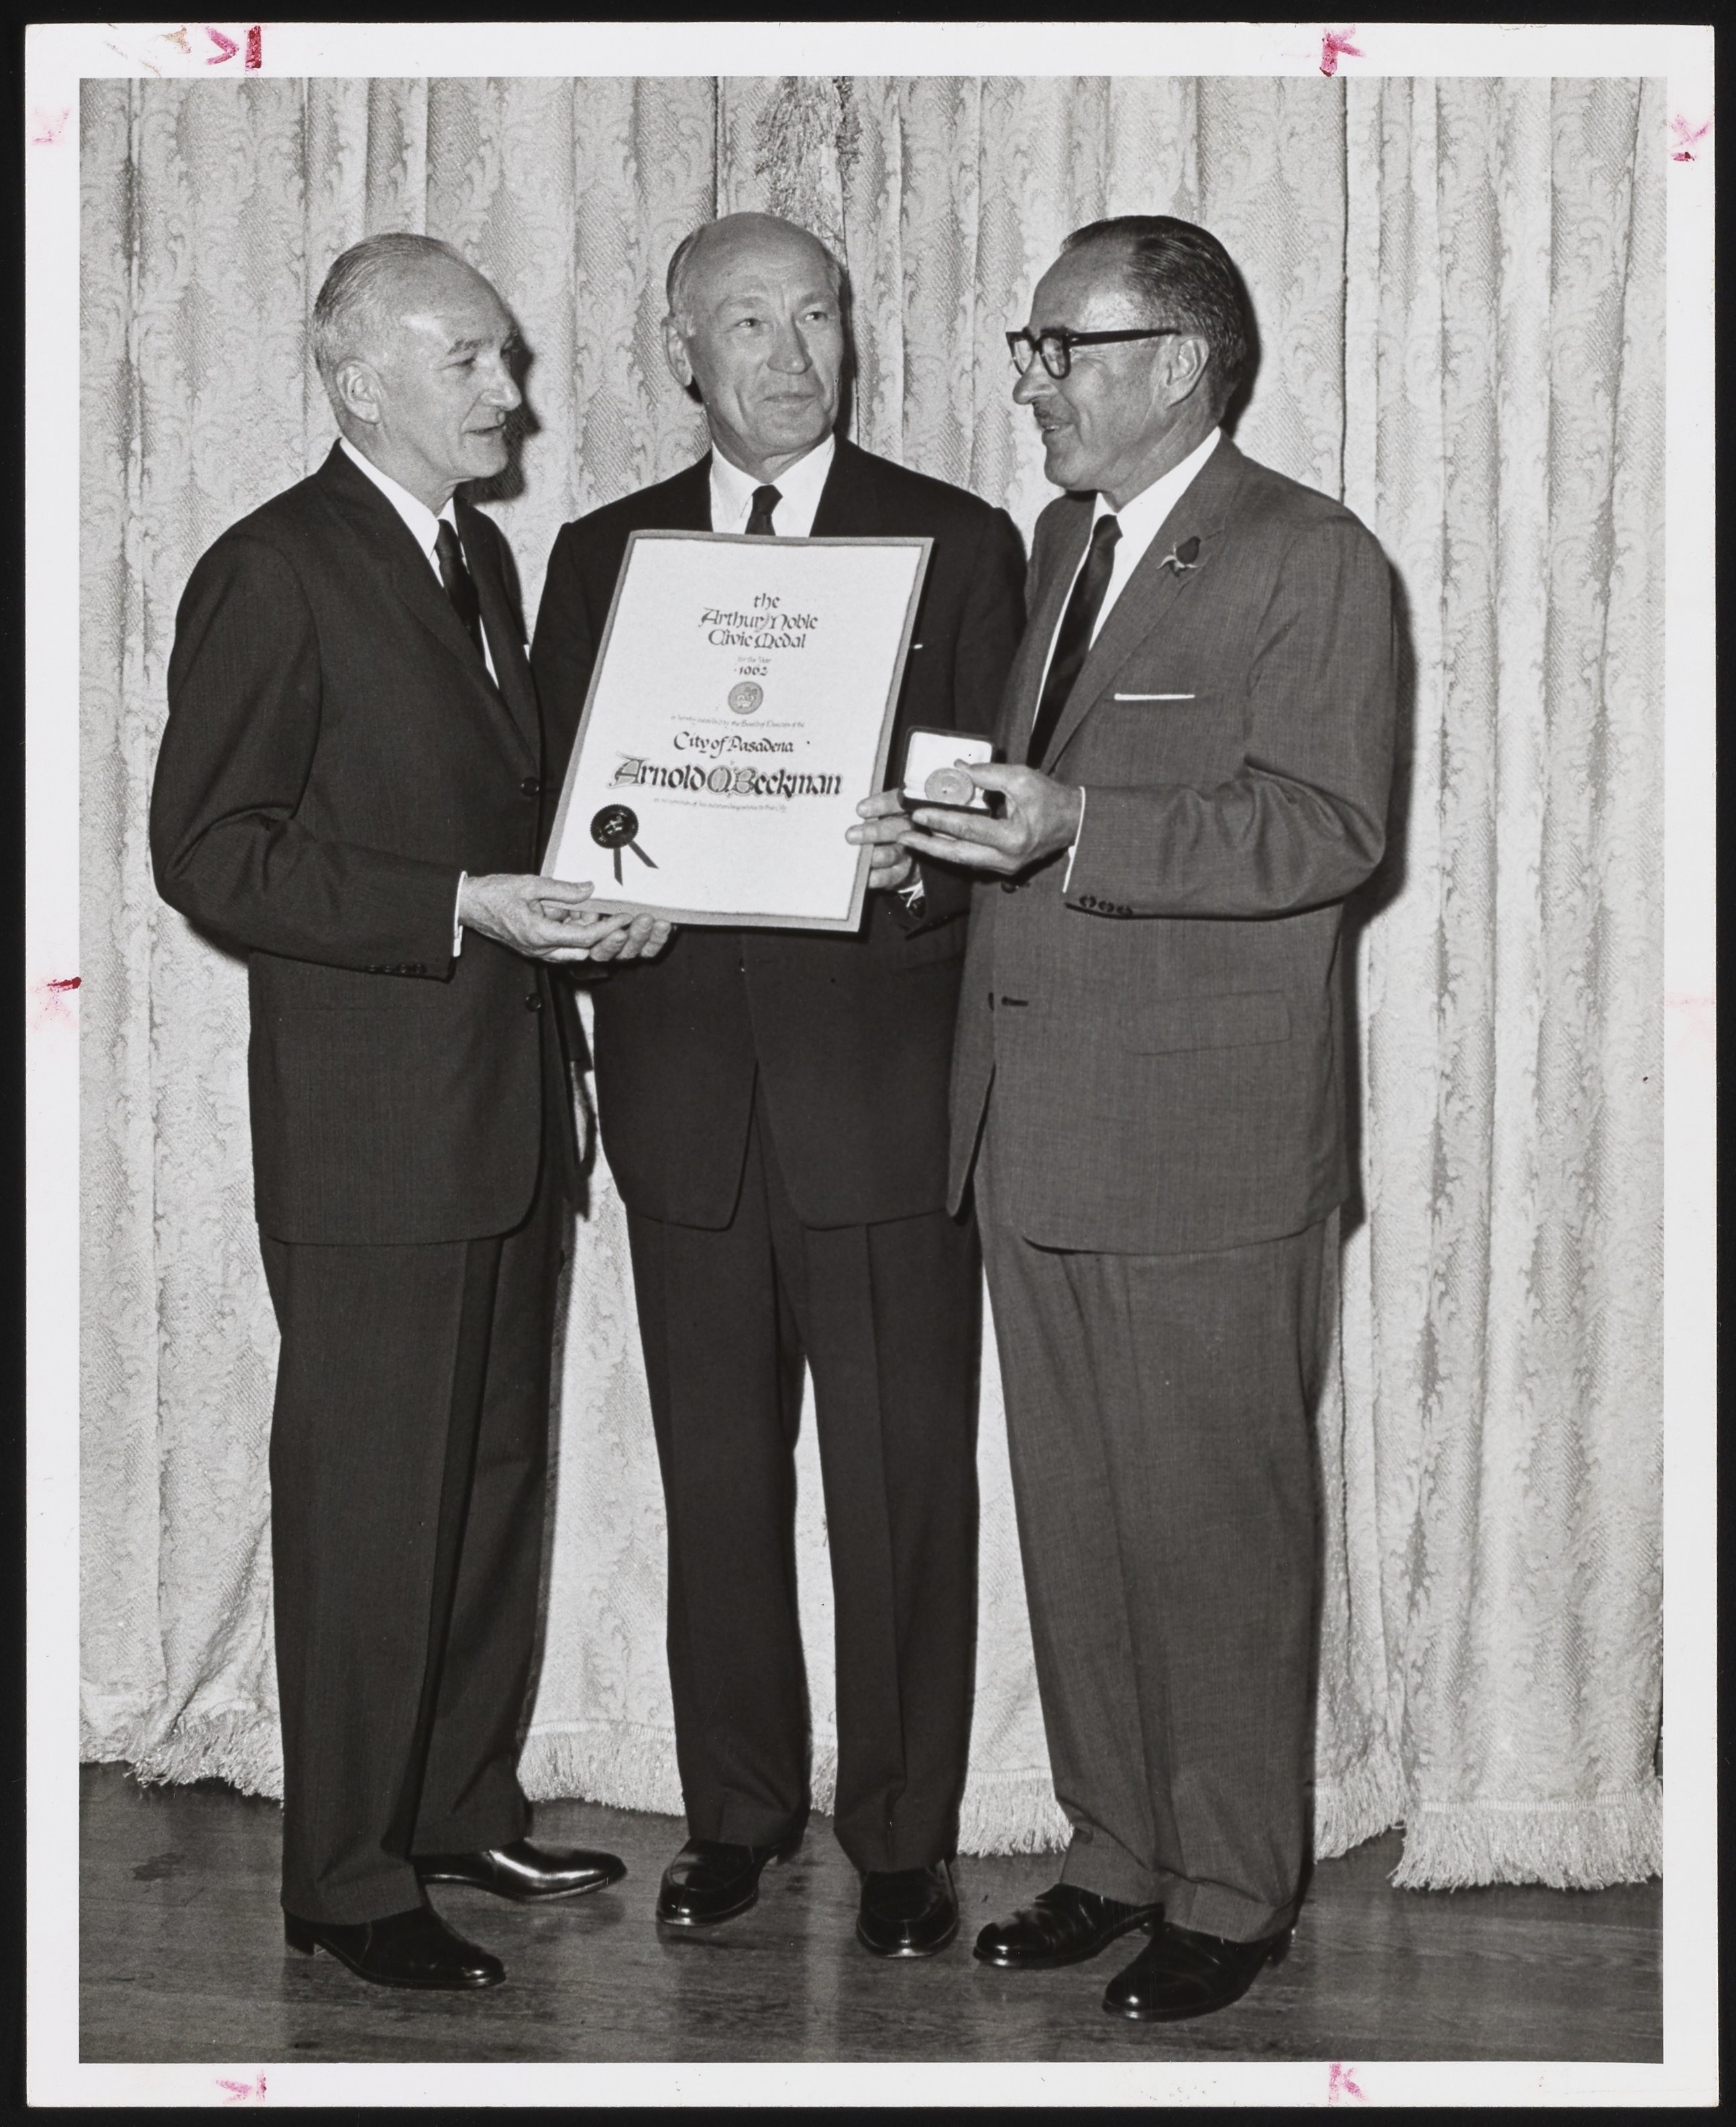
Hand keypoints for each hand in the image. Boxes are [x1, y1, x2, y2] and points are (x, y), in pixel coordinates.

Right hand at [458, 873, 666, 962]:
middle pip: (585, 949)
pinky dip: (573, 930)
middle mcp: (541, 950)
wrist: (469, 906)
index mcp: (540, 936)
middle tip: (612, 911)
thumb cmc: (494, 895)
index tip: (625, 917)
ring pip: (576, 948)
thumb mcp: (530, 885)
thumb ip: (562, 889)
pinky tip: (574, 912)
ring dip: (586, 931)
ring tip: (590, 907)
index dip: (609, 927)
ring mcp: (539, 951)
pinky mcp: (537, 948)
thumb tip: (589, 889)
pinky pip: (563, 944)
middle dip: (601, 933)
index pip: (586, 937)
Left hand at [847, 788, 915, 893]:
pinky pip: (890, 876)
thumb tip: (842, 811)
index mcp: (903, 809)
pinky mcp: (903, 873)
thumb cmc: (882, 828)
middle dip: (873, 832)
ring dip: (873, 856)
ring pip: (892, 854)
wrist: (903, 856)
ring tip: (857, 858)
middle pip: (895, 828)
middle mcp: (910, 830)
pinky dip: (876, 877)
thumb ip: (868, 812)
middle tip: (850, 836)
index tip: (860, 809)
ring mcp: (907, 853)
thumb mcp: (880, 814)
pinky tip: (864, 876)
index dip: (881, 804)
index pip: (897, 802)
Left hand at [897, 764, 1082, 875]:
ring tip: (911, 839)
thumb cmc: (1051, 800)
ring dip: (936, 849)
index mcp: (1013, 839)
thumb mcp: (1023, 779)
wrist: (1073, 822)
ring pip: (962, 859)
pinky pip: (971, 858)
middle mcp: (1007, 859)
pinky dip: (952, 848)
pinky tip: (935, 840)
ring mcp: (1004, 867)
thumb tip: (958, 767)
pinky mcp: (1002, 866)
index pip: (968, 828)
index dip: (941, 820)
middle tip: (903, 837)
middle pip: (958, 855)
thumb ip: (989, 773)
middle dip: (928, 846)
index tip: (918, 812)